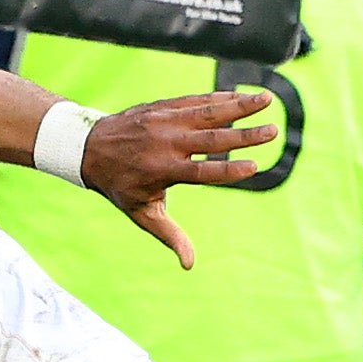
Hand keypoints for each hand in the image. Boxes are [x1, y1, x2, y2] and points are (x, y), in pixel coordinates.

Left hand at [81, 90, 279, 268]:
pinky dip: (220, 97)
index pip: (202, 172)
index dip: (229, 170)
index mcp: (162, 171)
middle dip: (244, 135)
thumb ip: (169, 235)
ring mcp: (164, 121)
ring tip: (267, 99)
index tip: (254, 166)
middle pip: (211, 139)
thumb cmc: (120, 185)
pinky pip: (195, 100)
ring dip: (239, 105)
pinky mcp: (163, 106)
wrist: (88, 146)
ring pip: (207, 112)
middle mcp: (165, 143)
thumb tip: (189, 265)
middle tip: (274, 131)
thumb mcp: (141, 212)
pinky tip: (242, 95)